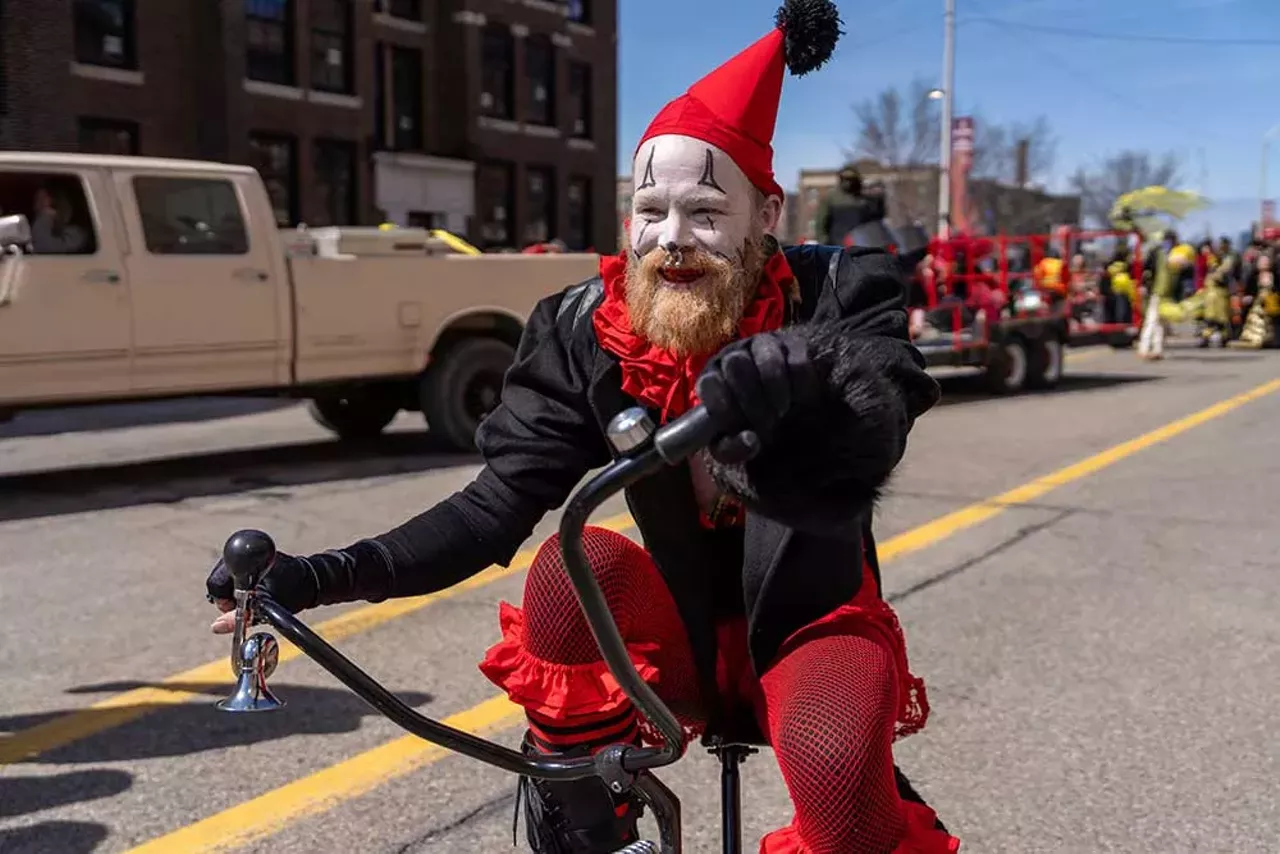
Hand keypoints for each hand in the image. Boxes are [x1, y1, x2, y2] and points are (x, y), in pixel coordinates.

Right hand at [205, 552, 319, 634]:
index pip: (216, 583)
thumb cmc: (293, 592)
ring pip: (224, 579)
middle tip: (244, 606)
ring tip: (250, 597)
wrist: (310, 580)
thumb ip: (240, 618)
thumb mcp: (266, 609)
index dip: (223, 600)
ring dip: (234, 592)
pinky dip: (240, 586)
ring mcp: (246, 555)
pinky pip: (233, 574)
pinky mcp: (250, 558)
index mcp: (247, 564)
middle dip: (228, 597)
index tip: (234, 608)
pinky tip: (253, 591)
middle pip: (218, 580)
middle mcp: (244, 555)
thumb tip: (217, 626)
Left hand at [696, 330, 819, 464]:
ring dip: (776, 392)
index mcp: (712, 378)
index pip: (709, 381)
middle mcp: (733, 355)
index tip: (734, 422)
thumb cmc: (752, 425)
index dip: (721, 402)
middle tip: (766, 424)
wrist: (788, 411)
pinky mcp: (794, 344)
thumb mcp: (735, 444)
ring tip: (782, 411)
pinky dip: (801, 388)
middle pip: (737, 365)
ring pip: (768, 360)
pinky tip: (800, 400)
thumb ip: (732, 449)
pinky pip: (798, 363)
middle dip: (752, 401)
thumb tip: (751, 441)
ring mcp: (763, 345)